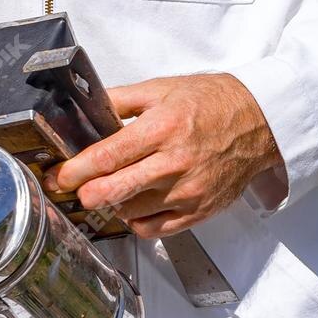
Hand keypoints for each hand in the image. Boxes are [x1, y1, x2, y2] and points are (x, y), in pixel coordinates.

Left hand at [43, 72, 281, 237]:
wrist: (258, 121)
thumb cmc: (210, 102)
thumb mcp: (161, 88)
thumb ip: (120, 99)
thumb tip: (85, 107)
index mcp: (163, 128)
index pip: (110, 155)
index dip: (78, 169)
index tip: (60, 175)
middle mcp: (175, 163)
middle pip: (118, 189)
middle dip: (87, 193)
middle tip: (70, 191)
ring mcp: (188, 191)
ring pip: (133, 211)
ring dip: (112, 204)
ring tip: (106, 191)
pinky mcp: (199, 211)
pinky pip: (156, 229)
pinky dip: (136, 221)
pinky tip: (132, 206)